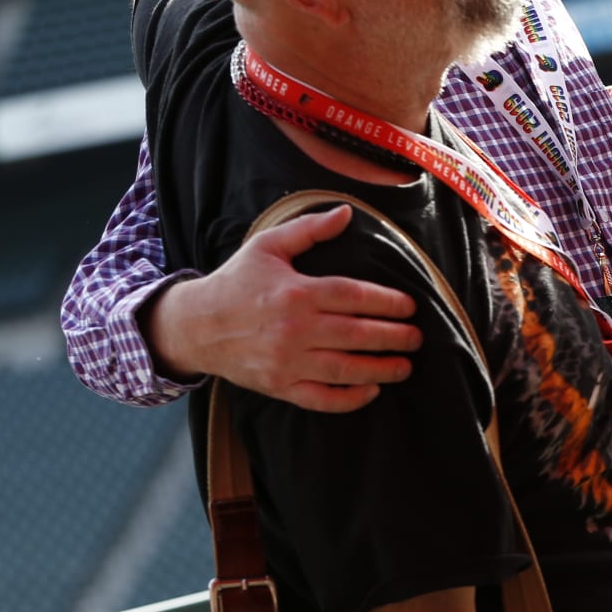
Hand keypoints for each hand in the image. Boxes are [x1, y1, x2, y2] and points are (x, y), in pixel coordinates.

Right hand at [148, 204, 420, 411]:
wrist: (194, 326)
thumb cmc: (236, 282)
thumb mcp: (267, 246)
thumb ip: (309, 228)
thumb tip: (346, 212)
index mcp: (296, 293)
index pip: (354, 297)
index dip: (388, 302)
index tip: (410, 306)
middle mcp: (294, 329)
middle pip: (357, 334)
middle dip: (394, 337)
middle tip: (417, 337)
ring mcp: (286, 361)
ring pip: (345, 370)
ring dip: (381, 369)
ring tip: (406, 365)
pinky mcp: (278, 386)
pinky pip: (321, 398)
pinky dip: (349, 399)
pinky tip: (372, 390)